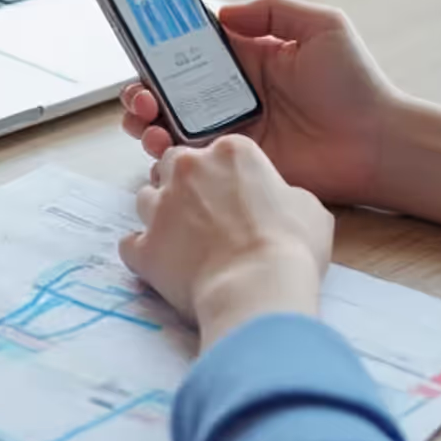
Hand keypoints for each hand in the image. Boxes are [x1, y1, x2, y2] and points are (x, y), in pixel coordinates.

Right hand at [120, 0, 404, 206]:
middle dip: (142, 87)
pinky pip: (190, 158)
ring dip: (145, 119)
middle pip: (168, 86)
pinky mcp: (236, 163)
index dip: (160, 42)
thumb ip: (273, 10)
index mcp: (247, 57)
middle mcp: (231, 93)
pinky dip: (166, 153)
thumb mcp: (323, 27)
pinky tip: (164, 146)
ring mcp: (231, 129)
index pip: (190, 45)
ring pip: (169, 122)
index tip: (138, 39)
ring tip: (146, 120)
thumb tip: (223, 11)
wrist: (377, 145)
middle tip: (140, 93)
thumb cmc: (358, 85)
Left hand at [120, 136, 331, 348]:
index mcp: (230, 152)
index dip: (225, 175)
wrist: (258, 290)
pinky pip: (131, 244)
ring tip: (186, 244)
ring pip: (146, 198)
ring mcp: (160, 206)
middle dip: (185, 185)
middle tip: (206, 216)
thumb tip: (277, 203)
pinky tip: (166, 266)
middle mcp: (188, 168)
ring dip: (162, 216)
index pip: (215, 151)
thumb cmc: (290, 247)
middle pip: (173, 164)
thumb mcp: (309, 208)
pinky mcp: (143, 245)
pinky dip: (145, 253)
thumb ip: (284, 194)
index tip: (235, 198)